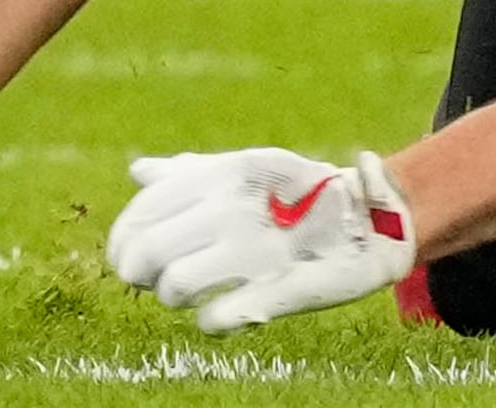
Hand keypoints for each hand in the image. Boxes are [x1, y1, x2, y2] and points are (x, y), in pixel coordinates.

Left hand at [108, 147, 414, 334]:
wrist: (372, 221)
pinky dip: (211, 322)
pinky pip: (214, 320)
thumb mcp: (246, 173)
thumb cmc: (297, 196)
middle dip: (140, 275)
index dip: (122, 243)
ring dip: (174, 297)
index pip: (143, 212)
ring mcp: (257, 248)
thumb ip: (191, 174)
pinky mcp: (278, 291)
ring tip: (191, 295)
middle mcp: (235, 206)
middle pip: (147, 254)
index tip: (126, 260)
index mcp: (224, 173)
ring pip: (174, 287)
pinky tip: (224, 311)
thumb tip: (139, 172)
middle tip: (154, 281)